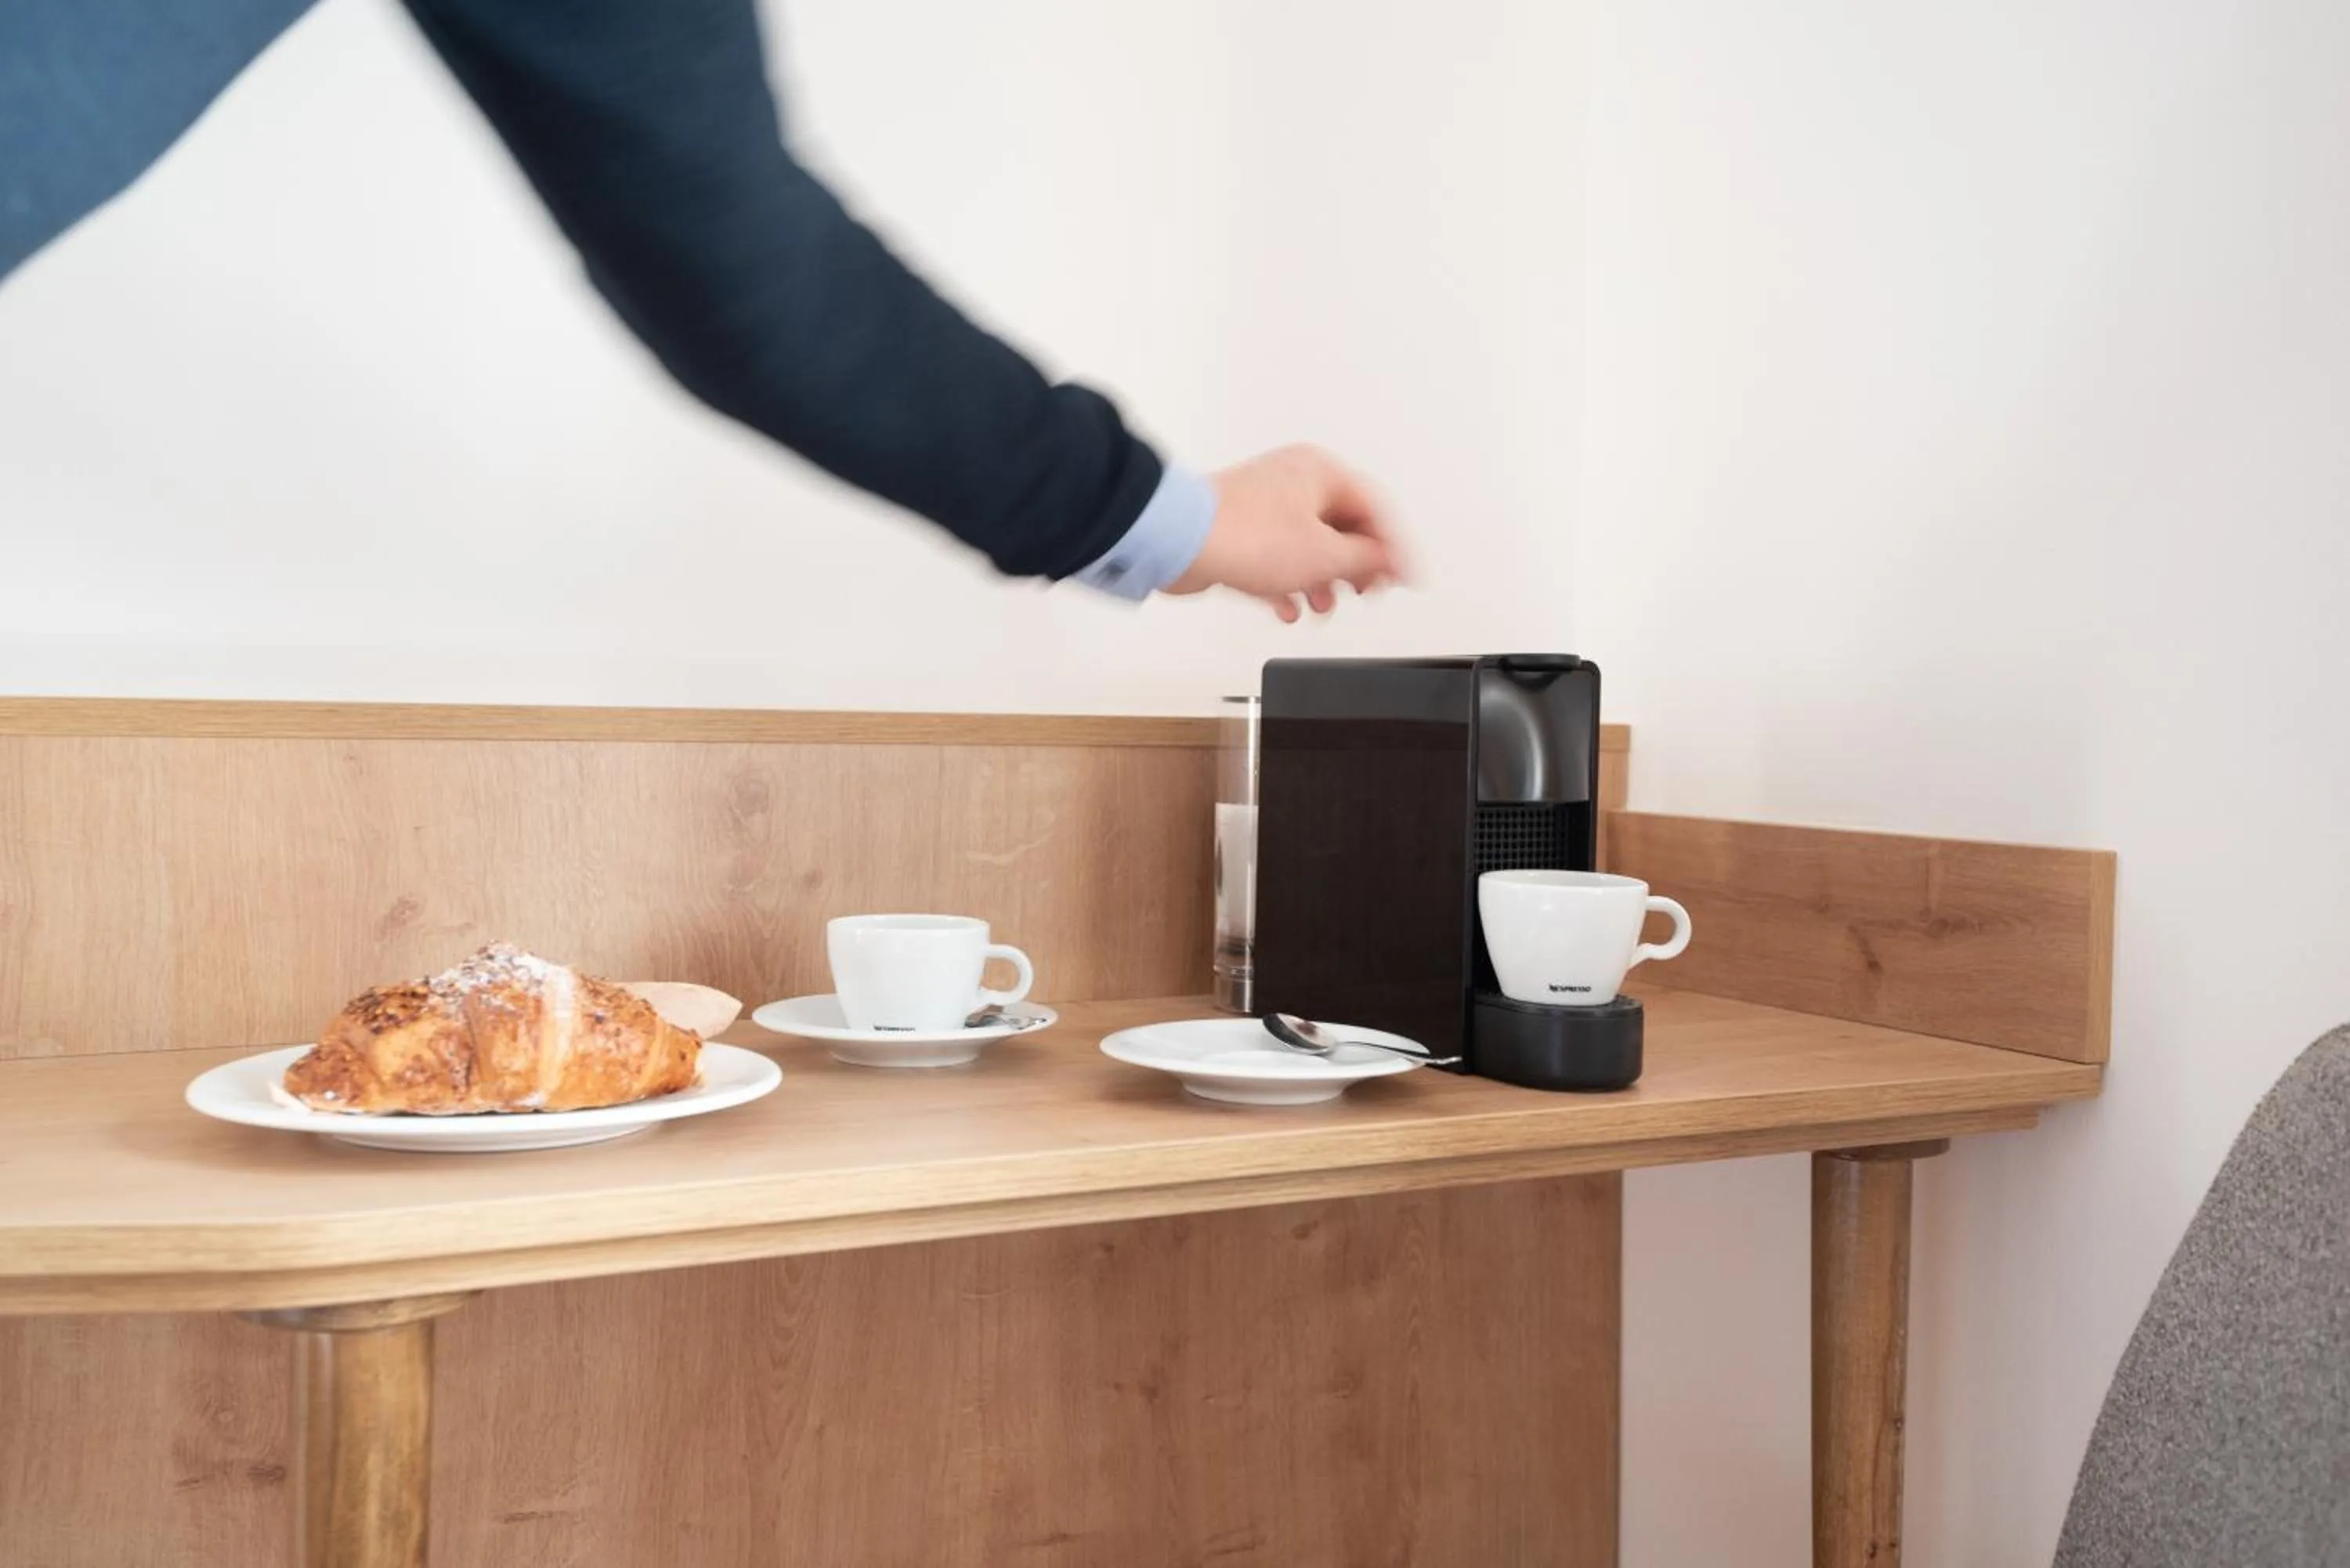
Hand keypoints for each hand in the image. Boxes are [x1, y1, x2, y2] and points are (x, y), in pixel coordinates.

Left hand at [1166, 445, 1405, 620]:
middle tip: (1365, 590)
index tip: (1404, 576)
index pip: (1375, 508)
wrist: (1180, 541)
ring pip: (1310, 546)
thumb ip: (1367, 559)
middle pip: (1342, 527)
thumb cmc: (1243, 534)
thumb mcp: (1324, 554)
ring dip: (1321, 580)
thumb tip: (1391, 561)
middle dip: (1355, 566)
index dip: (1394, 548)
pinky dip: (1288, 584)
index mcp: (1322, 473)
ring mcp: (1266, 506)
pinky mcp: (1242, 531)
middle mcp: (1295, 482)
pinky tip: (1289, 607)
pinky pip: (1278, 559)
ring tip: (1323, 603)